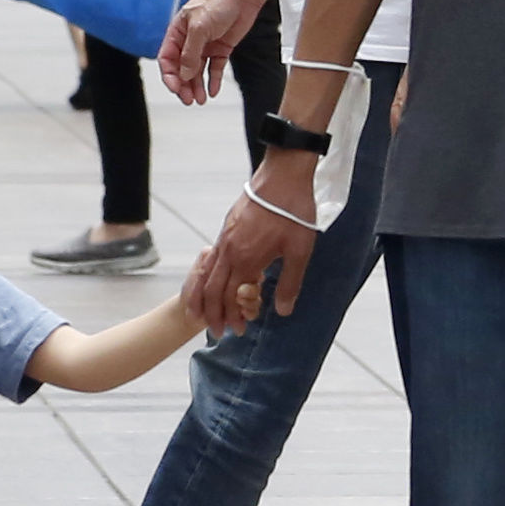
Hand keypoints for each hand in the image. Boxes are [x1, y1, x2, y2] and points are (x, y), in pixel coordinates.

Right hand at [160, 0, 264, 105]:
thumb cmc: (218, 2)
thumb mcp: (199, 28)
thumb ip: (190, 52)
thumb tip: (184, 74)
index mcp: (177, 32)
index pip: (167, 58)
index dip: (170, 75)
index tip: (176, 89)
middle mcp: (189, 40)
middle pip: (182, 68)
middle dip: (184, 85)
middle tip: (189, 99)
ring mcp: (205, 45)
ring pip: (197, 71)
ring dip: (197, 86)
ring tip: (200, 99)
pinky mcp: (220, 48)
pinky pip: (214, 68)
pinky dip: (214, 80)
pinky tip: (213, 91)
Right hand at [186, 154, 322, 321]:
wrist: (283, 174)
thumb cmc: (294, 211)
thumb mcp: (299, 251)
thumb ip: (289, 283)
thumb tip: (282, 311)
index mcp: (246, 259)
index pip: (230, 297)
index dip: (232, 316)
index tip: (238, 330)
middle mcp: (229, 250)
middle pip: (212, 289)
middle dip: (213, 313)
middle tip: (216, 331)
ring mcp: (225, 237)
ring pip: (207, 273)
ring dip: (206, 296)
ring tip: (205, 312)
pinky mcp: (227, 227)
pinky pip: (211, 257)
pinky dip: (208, 275)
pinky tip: (215, 280)